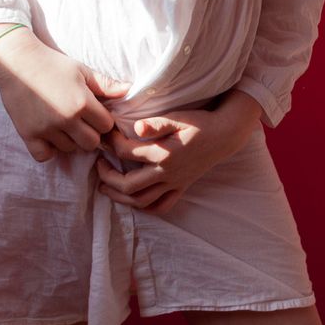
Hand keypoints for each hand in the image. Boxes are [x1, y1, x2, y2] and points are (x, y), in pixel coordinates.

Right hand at [0, 25, 128, 162]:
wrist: (17, 62)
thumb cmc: (53, 64)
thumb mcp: (82, 70)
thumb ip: (106, 84)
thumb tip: (129, 90)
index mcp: (82, 103)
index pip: (106, 126)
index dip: (103, 121)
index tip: (96, 114)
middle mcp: (66, 119)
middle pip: (91, 143)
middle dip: (90, 134)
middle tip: (82, 123)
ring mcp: (46, 129)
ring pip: (69, 149)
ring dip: (70, 140)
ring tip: (64, 125)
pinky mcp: (27, 134)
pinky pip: (44, 156)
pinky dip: (48, 150)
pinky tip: (49, 136)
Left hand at [96, 91, 261, 213]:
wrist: (225, 134)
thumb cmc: (201, 123)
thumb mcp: (179, 117)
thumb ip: (157, 123)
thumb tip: (137, 128)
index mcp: (164, 153)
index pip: (126, 152)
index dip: (111, 143)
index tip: (105, 136)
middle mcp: (167, 172)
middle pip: (129, 185)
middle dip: (108, 177)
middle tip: (98, 165)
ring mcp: (174, 183)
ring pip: (142, 200)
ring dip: (120, 197)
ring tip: (107, 187)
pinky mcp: (181, 187)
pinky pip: (162, 206)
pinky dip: (146, 207)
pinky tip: (135, 199)